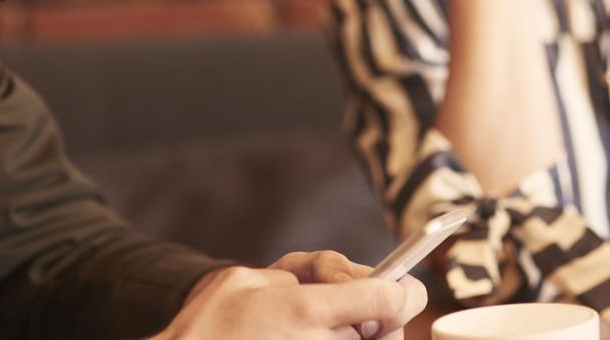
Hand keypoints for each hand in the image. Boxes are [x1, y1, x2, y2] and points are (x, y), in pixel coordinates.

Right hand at [156, 258, 426, 339]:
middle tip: (342, 317)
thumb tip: (339, 286)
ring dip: (345, 339)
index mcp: (301, 310)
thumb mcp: (242, 281)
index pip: (386, 299)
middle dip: (368, 323)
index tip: (405, 292)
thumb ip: (295, 275)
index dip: (404, 293)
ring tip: (302, 334)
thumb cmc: (203, 329)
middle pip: (380, 332)